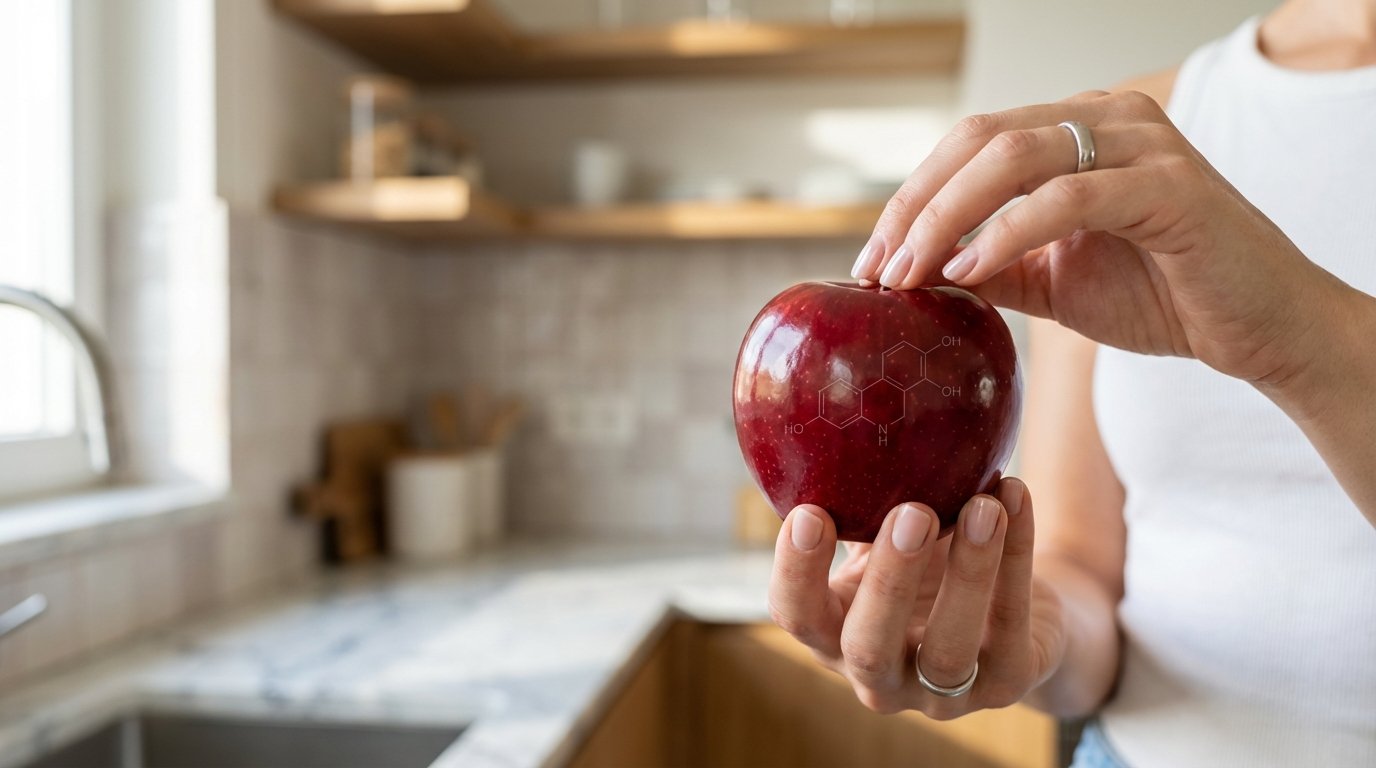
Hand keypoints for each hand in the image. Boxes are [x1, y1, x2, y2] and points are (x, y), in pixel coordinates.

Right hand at [768, 478, 1064, 718]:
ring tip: (983, 504)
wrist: (1013, 618)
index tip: (809, 512)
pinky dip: (1017, 556)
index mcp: (833, 635)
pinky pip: (1011, 620)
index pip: (796, 616)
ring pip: (950, 648)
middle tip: (912, 513)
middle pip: (869, 646)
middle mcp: (880, 677)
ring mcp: (944, 692)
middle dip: (889, 581)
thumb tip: (832, 414)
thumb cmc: (926, 567)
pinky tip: (1015, 495)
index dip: (796, 573)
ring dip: (968, 573)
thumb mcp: (883, 540)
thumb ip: (857, 501)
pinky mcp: (1008, 684)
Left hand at [852, 89, 1349, 387]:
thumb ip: (991, 266)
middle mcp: (1108, 118)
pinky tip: (970, 272)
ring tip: (911, 274)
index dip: (910, 198)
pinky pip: (1067, 197)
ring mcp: (1142, 144)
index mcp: (1077, 128)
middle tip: (878, 268)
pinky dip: (1007, 233)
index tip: (870, 260)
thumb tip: (914, 271)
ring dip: (946, 219)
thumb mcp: (1052, 281)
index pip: (970, 144)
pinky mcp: (1170, 187)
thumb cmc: (1160, 296)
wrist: (1258, 330)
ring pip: (1013, 157)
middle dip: (915, 206)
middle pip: (979, 139)